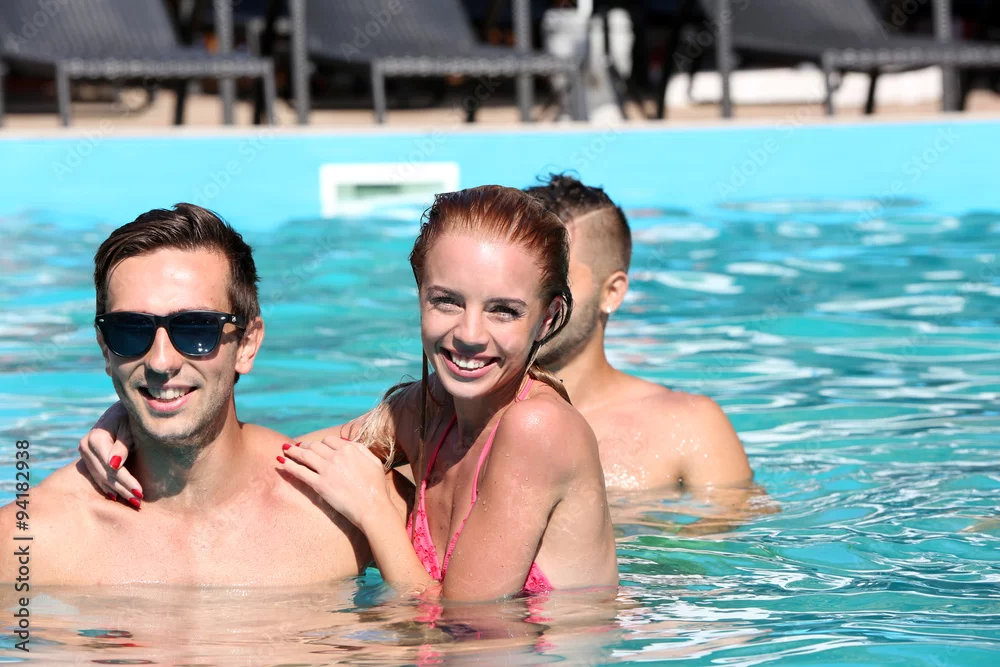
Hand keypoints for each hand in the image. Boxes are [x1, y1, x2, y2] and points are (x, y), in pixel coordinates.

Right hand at [77, 402, 141, 506]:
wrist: (121, 408)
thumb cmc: (130, 415)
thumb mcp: (130, 427)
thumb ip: (123, 445)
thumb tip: (114, 464)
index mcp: (96, 438)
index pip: (112, 467)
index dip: (127, 480)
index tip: (141, 492)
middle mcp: (85, 446)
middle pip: (105, 474)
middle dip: (123, 489)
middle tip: (139, 502)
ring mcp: (84, 452)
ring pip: (100, 477)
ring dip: (117, 491)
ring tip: (133, 502)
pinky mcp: (87, 457)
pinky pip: (97, 475)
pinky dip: (108, 487)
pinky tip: (118, 497)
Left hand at [276, 438, 391, 529]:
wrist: (372, 507)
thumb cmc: (376, 487)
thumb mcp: (373, 462)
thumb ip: (360, 449)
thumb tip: (348, 444)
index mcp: (350, 449)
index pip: (329, 440)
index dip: (321, 443)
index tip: (316, 446)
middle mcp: (336, 456)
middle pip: (314, 445)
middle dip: (304, 445)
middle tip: (297, 446)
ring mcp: (326, 470)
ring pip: (305, 455)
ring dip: (293, 451)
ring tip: (285, 449)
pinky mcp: (319, 484)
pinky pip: (300, 472)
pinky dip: (289, 466)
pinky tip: (282, 462)